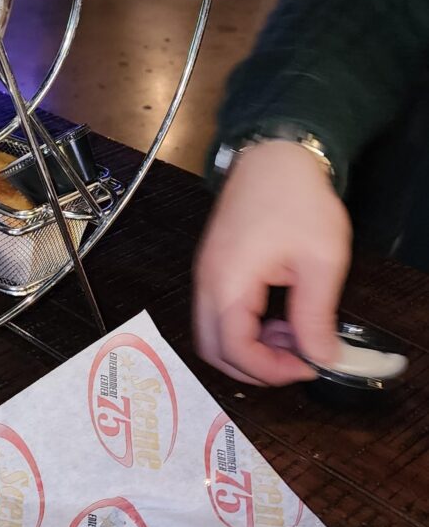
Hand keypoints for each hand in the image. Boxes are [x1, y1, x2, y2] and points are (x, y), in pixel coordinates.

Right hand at [193, 140, 349, 385]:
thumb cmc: (296, 199)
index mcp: (230, 282)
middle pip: (213, 350)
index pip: (235, 350)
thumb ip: (316, 316)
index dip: (271, 370)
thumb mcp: (321, 261)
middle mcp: (208, 282)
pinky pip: (218, 314)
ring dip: (248, 347)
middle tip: (294, 360)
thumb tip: (320, 356)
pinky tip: (277, 316)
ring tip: (291, 335)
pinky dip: (244, 328)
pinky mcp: (213, 267)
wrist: (274, 156)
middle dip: (253, 367)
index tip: (307, 365)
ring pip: (213, 334)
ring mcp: (206, 274)